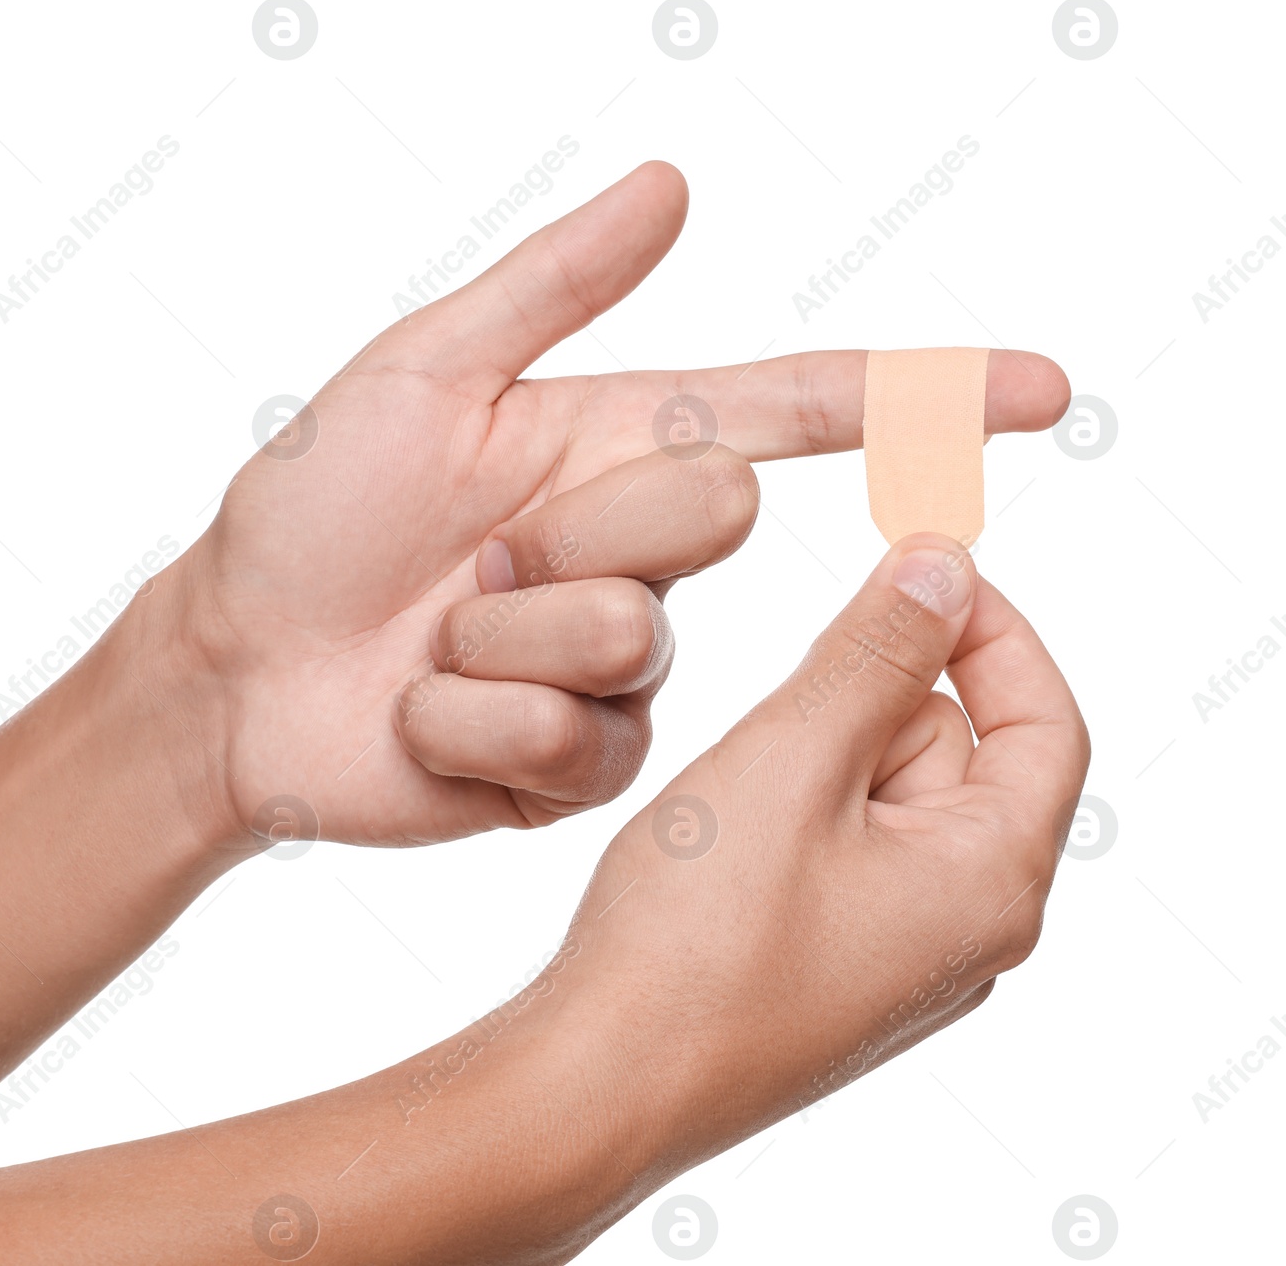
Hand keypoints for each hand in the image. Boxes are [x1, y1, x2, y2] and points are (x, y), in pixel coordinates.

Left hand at [169, 162, 1069, 847]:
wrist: (235, 668)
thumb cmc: (310, 512)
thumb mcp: (420, 374)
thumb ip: (552, 285)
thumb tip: (672, 182)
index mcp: (613, 451)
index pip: (797, 414)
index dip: (920, 397)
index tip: (1041, 390)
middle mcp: (635, 558)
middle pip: (708, 515)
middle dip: (573, 524)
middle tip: (468, 555)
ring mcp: (615, 673)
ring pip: (629, 641)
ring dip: (497, 639)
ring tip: (429, 642)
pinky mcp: (580, 769)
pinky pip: (573, 742)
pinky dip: (469, 722)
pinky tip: (419, 716)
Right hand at [557, 534, 1088, 1159]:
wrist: (602, 1081)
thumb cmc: (697, 940)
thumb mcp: (794, 759)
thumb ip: (878, 652)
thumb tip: (949, 567)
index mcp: (992, 882)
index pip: (1046, 723)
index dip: (995, 632)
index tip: (923, 569)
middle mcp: (967, 929)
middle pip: (950, 754)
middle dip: (863, 711)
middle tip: (773, 737)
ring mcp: (899, 956)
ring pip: (880, 797)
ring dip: (813, 763)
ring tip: (731, 811)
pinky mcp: (836, 965)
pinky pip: (838, 849)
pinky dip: (789, 815)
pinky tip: (723, 847)